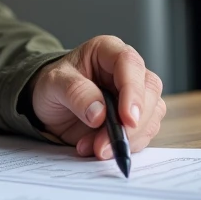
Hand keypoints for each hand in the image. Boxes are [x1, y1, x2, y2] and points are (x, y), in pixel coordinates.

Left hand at [28, 36, 164, 159]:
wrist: (49, 104)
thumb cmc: (54, 85)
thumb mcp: (53, 84)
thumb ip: (75, 93)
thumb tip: (99, 114)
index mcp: (108, 51)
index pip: (130, 63)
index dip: (133, 91)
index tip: (127, 118)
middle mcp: (127, 70)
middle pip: (149, 91)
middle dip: (132, 123)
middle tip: (105, 144)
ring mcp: (135, 94)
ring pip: (151, 116)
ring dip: (128, 138)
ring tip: (95, 148)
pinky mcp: (136, 117)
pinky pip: (143, 133)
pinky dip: (126, 145)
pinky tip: (100, 149)